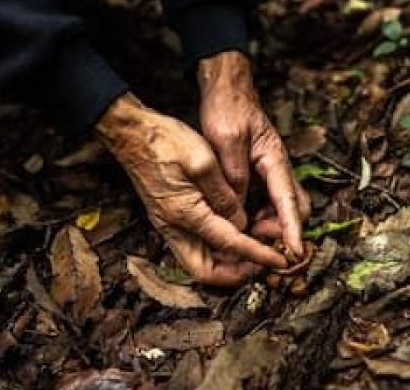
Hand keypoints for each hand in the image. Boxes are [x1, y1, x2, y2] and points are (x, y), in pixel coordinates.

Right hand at [96, 93, 287, 285]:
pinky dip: (212, 249)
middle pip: (205, 271)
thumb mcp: (203, 161)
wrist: (130, 135)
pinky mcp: (166, 218)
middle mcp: (172, 227)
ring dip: (224, 263)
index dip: (258, 254)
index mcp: (185, 213)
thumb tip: (240, 222)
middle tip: (261, 263)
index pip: (229, 244)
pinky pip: (191, 246)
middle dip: (235, 273)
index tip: (279, 260)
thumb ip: (224, 195)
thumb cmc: (165, 141)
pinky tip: (229, 234)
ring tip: (251, 251)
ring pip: (198, 261)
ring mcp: (167, 224)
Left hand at [198, 51, 309, 255]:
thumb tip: (238, 210)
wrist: (227, 88)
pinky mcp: (260, 172)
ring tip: (246, 234)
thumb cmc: (228, 108)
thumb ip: (234, 174)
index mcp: (275, 159)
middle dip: (283, 230)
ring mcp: (270, 170)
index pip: (290, 200)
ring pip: (282, 206)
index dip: (293, 229)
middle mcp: (278, 167)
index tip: (295, 252)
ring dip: (270, 224)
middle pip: (295, 207)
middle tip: (257, 241)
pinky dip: (260, 214)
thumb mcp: (226, 140)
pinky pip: (267, 199)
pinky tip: (240, 219)